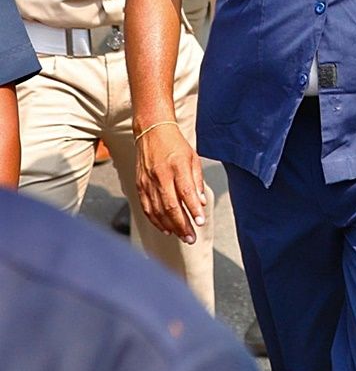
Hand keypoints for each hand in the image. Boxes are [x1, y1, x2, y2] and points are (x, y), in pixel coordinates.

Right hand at [135, 122, 205, 243]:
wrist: (151, 132)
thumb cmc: (176, 145)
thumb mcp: (193, 158)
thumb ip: (197, 181)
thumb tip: (201, 203)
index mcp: (177, 166)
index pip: (185, 192)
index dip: (193, 209)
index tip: (200, 222)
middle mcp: (160, 175)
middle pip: (170, 206)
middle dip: (182, 225)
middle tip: (191, 238)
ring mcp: (147, 181)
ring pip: (157, 210)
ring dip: (170, 226)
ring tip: (182, 236)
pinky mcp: (139, 185)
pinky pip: (146, 208)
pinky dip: (155, 221)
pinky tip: (165, 229)